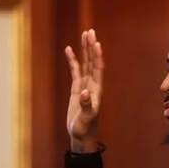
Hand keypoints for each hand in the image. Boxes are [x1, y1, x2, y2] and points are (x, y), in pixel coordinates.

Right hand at [65, 29, 104, 152]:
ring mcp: (85, 86)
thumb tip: (85, 93)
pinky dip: (73, 61)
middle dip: (92, 47)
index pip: (98, 69)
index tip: (96, 43)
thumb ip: (86, 106)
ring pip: (86, 64)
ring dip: (85, 50)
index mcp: (98, 91)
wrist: (82, 135)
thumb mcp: (86, 118)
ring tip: (84, 34)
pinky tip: (69, 50)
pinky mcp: (77, 89)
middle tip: (90, 31)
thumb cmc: (85, 128)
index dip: (98, 56)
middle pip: (93, 62)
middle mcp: (93, 85)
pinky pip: (75, 71)